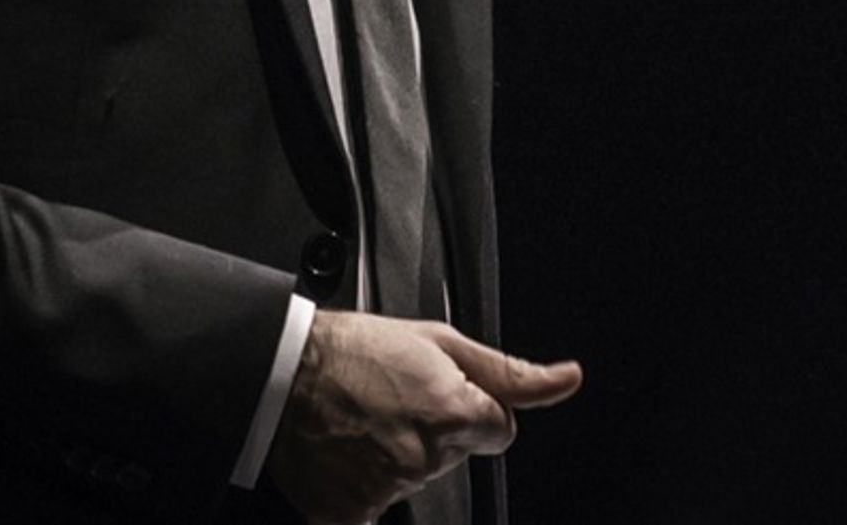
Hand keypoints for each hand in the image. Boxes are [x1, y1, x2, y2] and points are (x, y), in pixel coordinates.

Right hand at [266, 310, 581, 524]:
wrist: (280, 369)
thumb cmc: (353, 348)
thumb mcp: (436, 339)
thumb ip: (508, 371)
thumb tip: (566, 380)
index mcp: (453, 413)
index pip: (500, 429)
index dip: (474, 406)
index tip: (438, 392)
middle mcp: (426, 458)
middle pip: (458, 454)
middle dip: (435, 429)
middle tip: (393, 399)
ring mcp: (388, 491)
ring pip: (419, 479)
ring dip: (399, 455)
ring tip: (365, 420)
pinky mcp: (352, 514)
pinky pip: (375, 513)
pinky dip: (364, 490)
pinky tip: (347, 460)